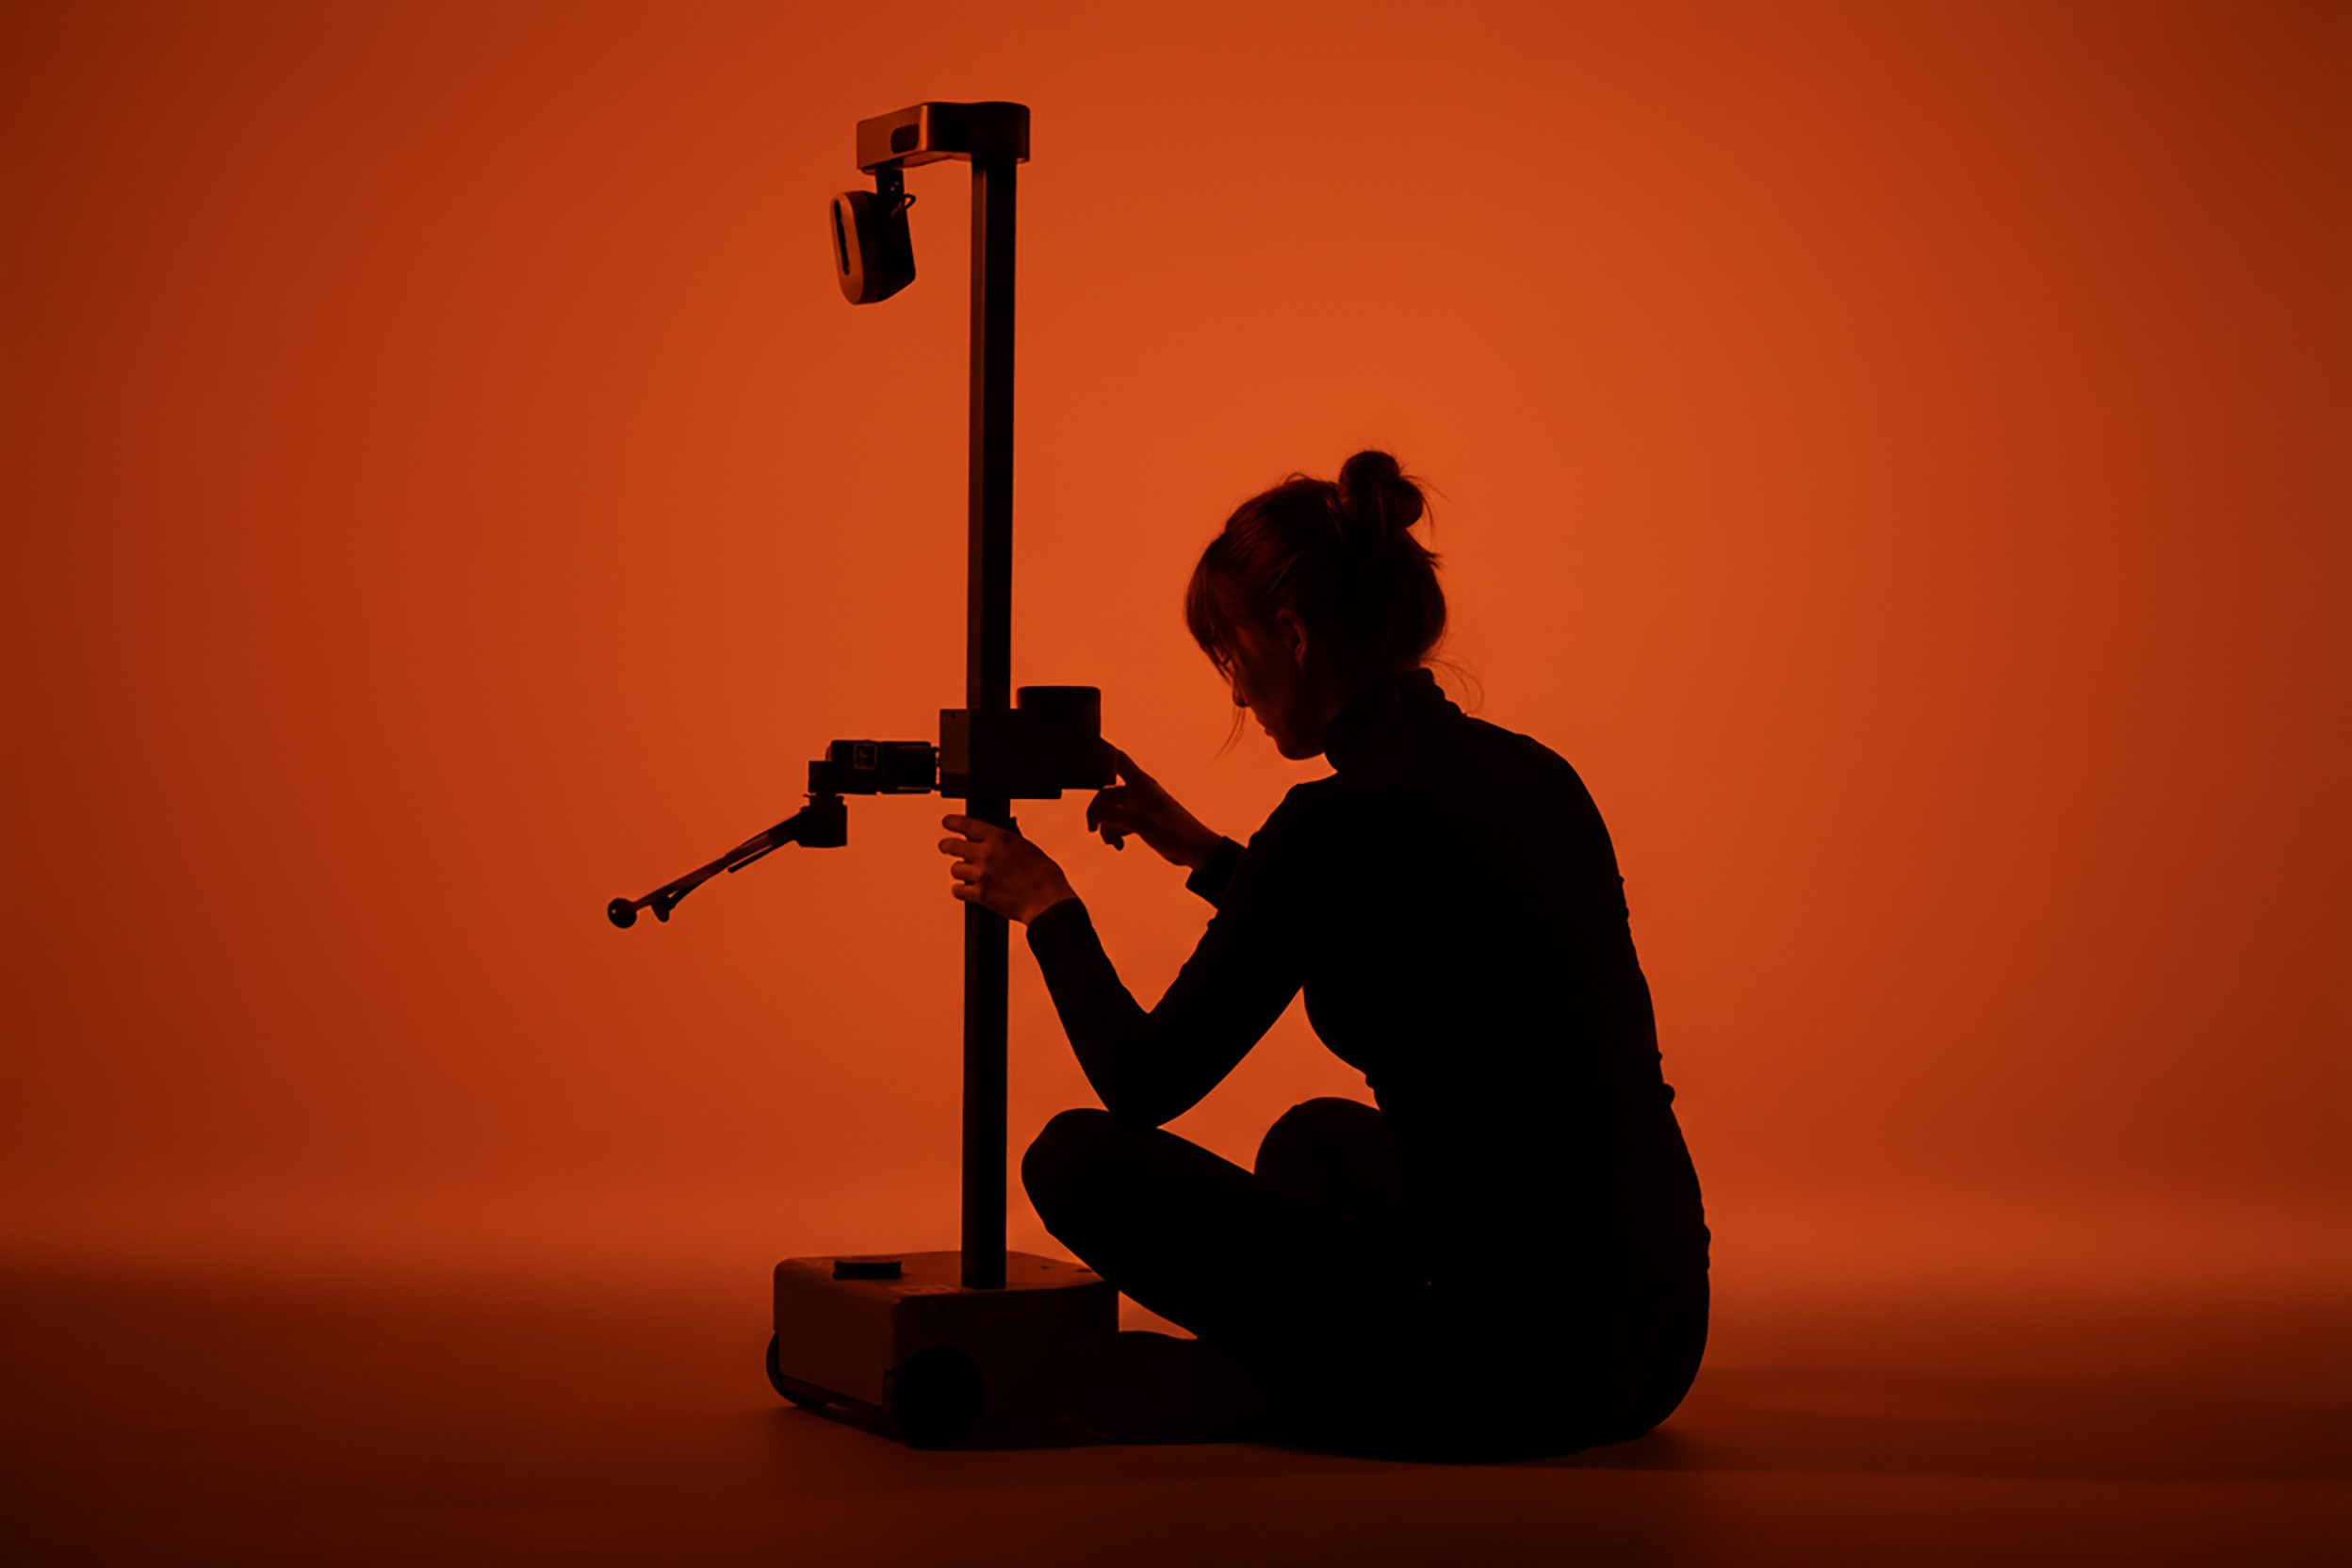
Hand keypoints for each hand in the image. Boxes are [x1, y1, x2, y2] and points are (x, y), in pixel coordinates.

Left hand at [938, 815, 1076, 923]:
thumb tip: (1001, 833)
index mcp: (1000, 838)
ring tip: (968, 873)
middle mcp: (987, 853)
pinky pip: (958, 890)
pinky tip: (967, 889)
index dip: (952, 822)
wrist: (1047, 902)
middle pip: (952, 845)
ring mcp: (982, 874)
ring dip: (960, 870)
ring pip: (955, 869)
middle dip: (947, 845)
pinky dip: (961, 889)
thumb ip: (1009, 840)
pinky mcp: (980, 894)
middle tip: (945, 846)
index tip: (947, 822)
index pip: (967, 824)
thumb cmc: (1045, 876)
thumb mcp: (1028, 848)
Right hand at [1085, 750, 1220, 869]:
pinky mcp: (1142, 821)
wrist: (1196, 850)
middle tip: (1093, 827)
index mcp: (1141, 784)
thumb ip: (1115, 816)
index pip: (1118, 760)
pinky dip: (1115, 832)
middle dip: (1098, 809)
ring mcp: (1140, 807)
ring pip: (1111, 810)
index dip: (1102, 754)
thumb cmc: (1177, 832)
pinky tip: (1118, 844)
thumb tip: (1094, 812)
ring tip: (1111, 841)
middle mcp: (1139, 792)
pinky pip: (1120, 822)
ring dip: (1106, 825)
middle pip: (1107, 792)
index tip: (1086, 756)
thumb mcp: (1142, 823)